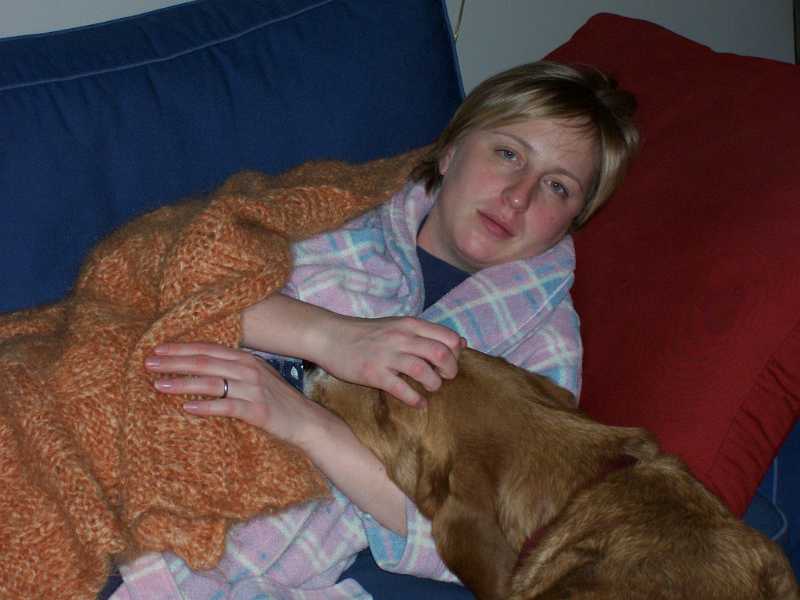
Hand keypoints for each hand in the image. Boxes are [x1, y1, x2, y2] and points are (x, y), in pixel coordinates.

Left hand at [144, 342, 327, 447]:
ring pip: (212, 382)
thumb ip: (232, 370)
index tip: (156, 350)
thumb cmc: (276, 401)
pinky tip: (187, 409)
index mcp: (246, 359)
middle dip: (174, 362)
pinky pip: (228, 407)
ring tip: (159, 386)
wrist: (306, 422)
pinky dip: (206, 407)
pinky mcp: (258, 411)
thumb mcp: (255, 378)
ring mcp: (254, 390)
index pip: (208, 349)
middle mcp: (249, 369)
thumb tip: (198, 368)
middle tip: (148, 364)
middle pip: (205, 362)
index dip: (181, 348)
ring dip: (183, 383)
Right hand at [313, 315, 464, 406]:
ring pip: (423, 371)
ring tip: (430, 388)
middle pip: (441, 354)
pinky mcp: (373, 373)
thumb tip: (460, 343)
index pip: (448, 337)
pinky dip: (415, 399)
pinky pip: (401, 389)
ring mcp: (387, 355)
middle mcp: (401, 338)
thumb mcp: (397, 326)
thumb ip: (425, 333)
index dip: (456, 353)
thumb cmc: (366, 333)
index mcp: (410, 325)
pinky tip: (418, 403)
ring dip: (433, 384)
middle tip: (445, 378)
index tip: (450, 362)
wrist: (330, 336)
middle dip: (450, 370)